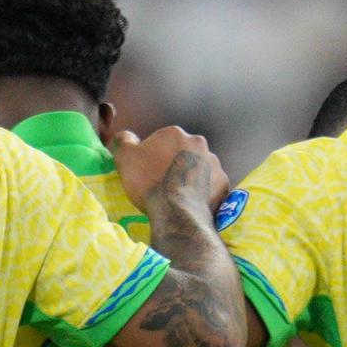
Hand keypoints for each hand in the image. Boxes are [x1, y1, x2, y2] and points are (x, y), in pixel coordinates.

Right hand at [110, 120, 225, 225]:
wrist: (178, 213)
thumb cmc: (150, 182)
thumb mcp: (125, 159)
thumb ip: (123, 142)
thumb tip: (125, 136)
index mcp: (175, 133)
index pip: (161, 140)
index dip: (152, 156)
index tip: (147, 172)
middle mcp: (198, 143)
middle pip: (182, 152)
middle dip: (174, 163)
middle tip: (162, 183)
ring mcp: (214, 163)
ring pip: (198, 168)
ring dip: (189, 176)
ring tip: (178, 195)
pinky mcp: (223, 183)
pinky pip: (210, 185)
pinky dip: (202, 192)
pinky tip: (191, 202)